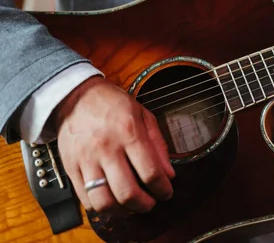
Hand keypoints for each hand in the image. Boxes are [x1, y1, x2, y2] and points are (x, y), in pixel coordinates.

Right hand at [53, 76, 175, 215]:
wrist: (75, 96)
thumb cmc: (112, 104)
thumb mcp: (143, 114)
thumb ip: (158, 144)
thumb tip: (169, 174)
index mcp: (128, 132)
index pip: (150, 171)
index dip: (162, 188)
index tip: (167, 192)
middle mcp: (106, 148)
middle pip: (127, 192)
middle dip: (145, 204)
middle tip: (151, 203)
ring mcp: (86, 160)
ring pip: (104, 201)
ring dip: (123, 211)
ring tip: (132, 206)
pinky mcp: (70, 168)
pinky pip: (85, 198)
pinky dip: (101, 206)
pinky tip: (112, 201)